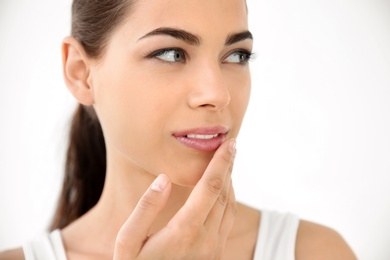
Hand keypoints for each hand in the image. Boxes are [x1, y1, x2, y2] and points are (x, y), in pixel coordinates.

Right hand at [114, 138, 236, 259]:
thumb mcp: (127, 242)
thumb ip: (145, 208)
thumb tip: (163, 179)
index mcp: (185, 231)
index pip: (211, 187)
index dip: (221, 163)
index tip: (229, 144)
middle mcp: (206, 239)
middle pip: (225, 193)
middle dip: (229, 167)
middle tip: (231, 145)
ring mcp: (214, 249)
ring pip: (230, 206)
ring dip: (231, 182)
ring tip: (228, 162)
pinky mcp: (216, 255)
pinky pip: (229, 220)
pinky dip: (229, 199)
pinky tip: (223, 190)